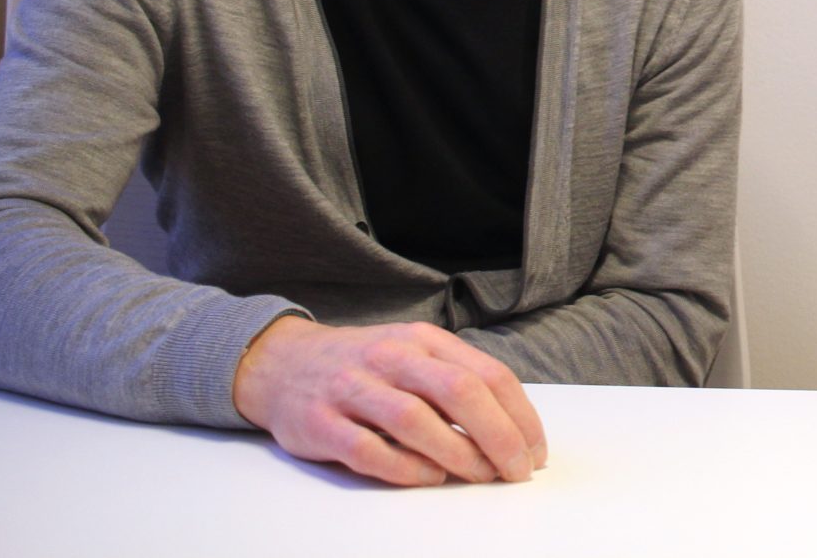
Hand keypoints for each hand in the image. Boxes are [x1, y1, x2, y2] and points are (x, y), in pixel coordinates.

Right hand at [232, 316, 547, 486]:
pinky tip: (429, 476)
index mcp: (422, 340)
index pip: (486, 373)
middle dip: (498, 435)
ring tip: (480, 475)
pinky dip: (405, 467)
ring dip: (457, 452)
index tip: (534, 451)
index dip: (519, 415)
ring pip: (415, 419)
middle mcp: (389, 357)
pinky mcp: (320, 422)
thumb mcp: (412, 355)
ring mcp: (352, 388)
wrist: (282, 363)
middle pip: (458, 391)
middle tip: (517, 471)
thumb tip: (511, 428)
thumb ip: (455, 381)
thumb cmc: (364, 366)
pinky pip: (368, 449)